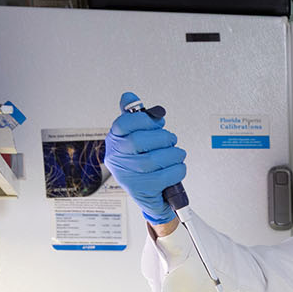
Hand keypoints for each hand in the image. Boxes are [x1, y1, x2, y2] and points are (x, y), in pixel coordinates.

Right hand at [105, 91, 187, 223]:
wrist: (149, 195)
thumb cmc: (143, 162)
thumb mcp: (136, 137)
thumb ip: (134, 116)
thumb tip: (128, 96)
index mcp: (114, 141)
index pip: (123, 124)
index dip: (144, 120)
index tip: (158, 122)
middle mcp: (117, 159)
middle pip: (138, 141)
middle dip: (162, 138)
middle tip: (171, 140)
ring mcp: (127, 176)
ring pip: (154, 160)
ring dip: (173, 154)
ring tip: (177, 155)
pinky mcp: (141, 190)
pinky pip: (164, 176)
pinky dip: (177, 170)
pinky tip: (177, 168)